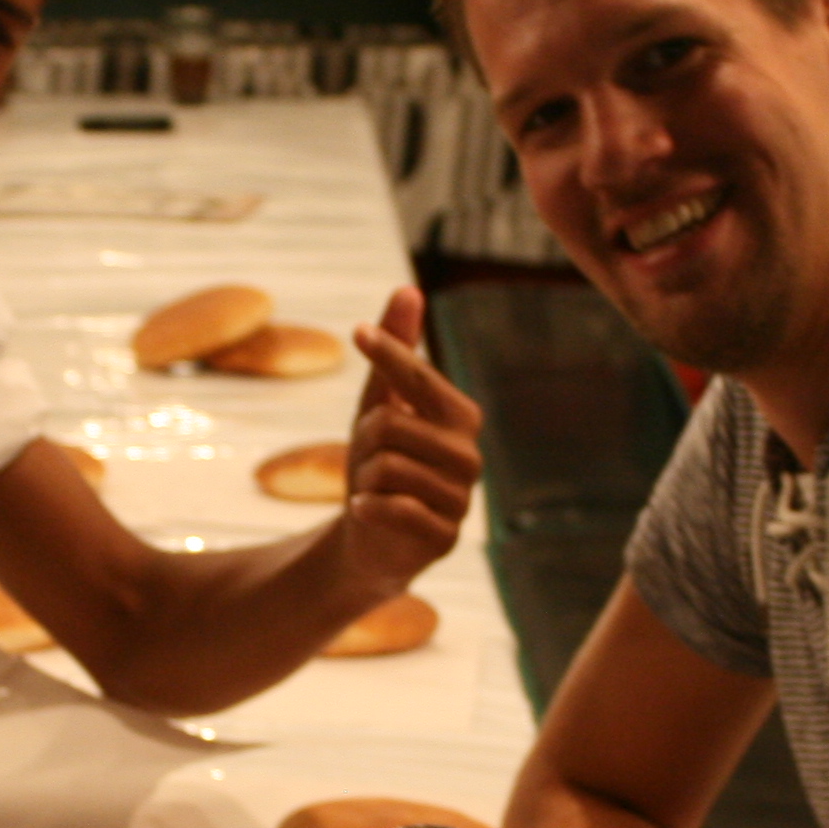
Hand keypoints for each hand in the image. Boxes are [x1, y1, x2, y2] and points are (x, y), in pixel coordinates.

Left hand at [333, 287, 482, 591]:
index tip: (359, 333)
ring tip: (373, 489)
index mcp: (461, 416)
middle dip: (363, 441)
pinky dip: (369, 507)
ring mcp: (460, 499)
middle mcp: (469, 455)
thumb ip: (397, 350)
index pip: (421, 376)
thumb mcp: (381, 402)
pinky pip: (395, 509)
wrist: (370, 535)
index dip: (388, 353)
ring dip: (363, 478)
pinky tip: (367, 510)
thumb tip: (409, 289)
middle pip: (391, 425)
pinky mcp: (443, 538)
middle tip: (368, 460)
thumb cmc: (380, 461)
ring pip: (387, 467)